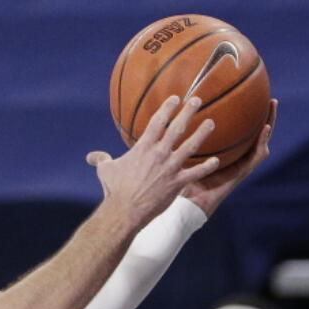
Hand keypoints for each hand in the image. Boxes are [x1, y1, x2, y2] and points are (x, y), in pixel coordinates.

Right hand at [86, 96, 219, 227]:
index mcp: (142, 148)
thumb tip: (91, 157)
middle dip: (188, 112)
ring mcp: (170, 168)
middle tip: (197, 100)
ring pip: (190, 146)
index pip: (157, 122)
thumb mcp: (105, 170)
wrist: (124, 210)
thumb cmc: (114, 189)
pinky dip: (206, 167)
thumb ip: (101, 159)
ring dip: (202, 133)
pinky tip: (216, 161)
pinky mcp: (177, 183)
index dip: (166, 108)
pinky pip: (196, 173)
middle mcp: (159, 154)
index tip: (175, 98)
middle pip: (177, 128)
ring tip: (211, 122)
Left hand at [182, 99, 276, 216]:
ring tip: (272, 108)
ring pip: (258, 142)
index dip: (242, 118)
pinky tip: (264, 130)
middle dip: (261, 117)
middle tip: (269, 99)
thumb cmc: (178, 181)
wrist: (185, 204)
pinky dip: (261, 143)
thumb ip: (174, 140)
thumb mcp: (176, 156)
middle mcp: (233, 158)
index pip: (235, 132)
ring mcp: (239, 165)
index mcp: (221, 153)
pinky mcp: (240, 174)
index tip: (246, 98)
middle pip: (251, 134)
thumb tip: (162, 117)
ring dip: (268, 124)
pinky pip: (255, 158)